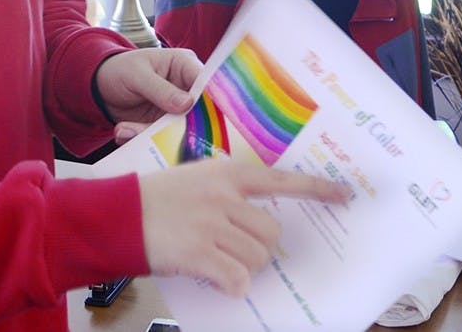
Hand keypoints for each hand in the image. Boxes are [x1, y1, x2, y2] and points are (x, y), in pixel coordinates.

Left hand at [94, 48, 201, 137]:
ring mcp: (177, 110)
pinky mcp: (164, 125)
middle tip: (155, 134)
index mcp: (185, 65)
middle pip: (197, 113)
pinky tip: (122, 132)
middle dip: (177, 127)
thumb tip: (188, 104)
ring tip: (124, 130)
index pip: (207, 84)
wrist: (101, 86)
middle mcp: (186, 89)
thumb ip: (160, 88)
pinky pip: (161, 138)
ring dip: (151, 135)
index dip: (209, 103)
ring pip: (178, 129)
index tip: (201, 122)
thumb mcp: (137, 74)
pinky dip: (141, 138)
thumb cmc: (120, 68)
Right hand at [138, 158, 350, 295]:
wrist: (117, 214)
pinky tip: (216, 279)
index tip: (344, 195)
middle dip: (259, 247)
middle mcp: (222, 196)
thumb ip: (226, 193)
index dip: (316, 188)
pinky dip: (231, 286)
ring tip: (219, 261)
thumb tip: (258, 225)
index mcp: (224, 174)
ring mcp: (211, 224)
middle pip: (270, 232)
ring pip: (257, 258)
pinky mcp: (199, 253)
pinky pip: (237, 279)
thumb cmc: (154, 198)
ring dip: (243, 267)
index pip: (280, 179)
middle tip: (235, 249)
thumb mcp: (193, 180)